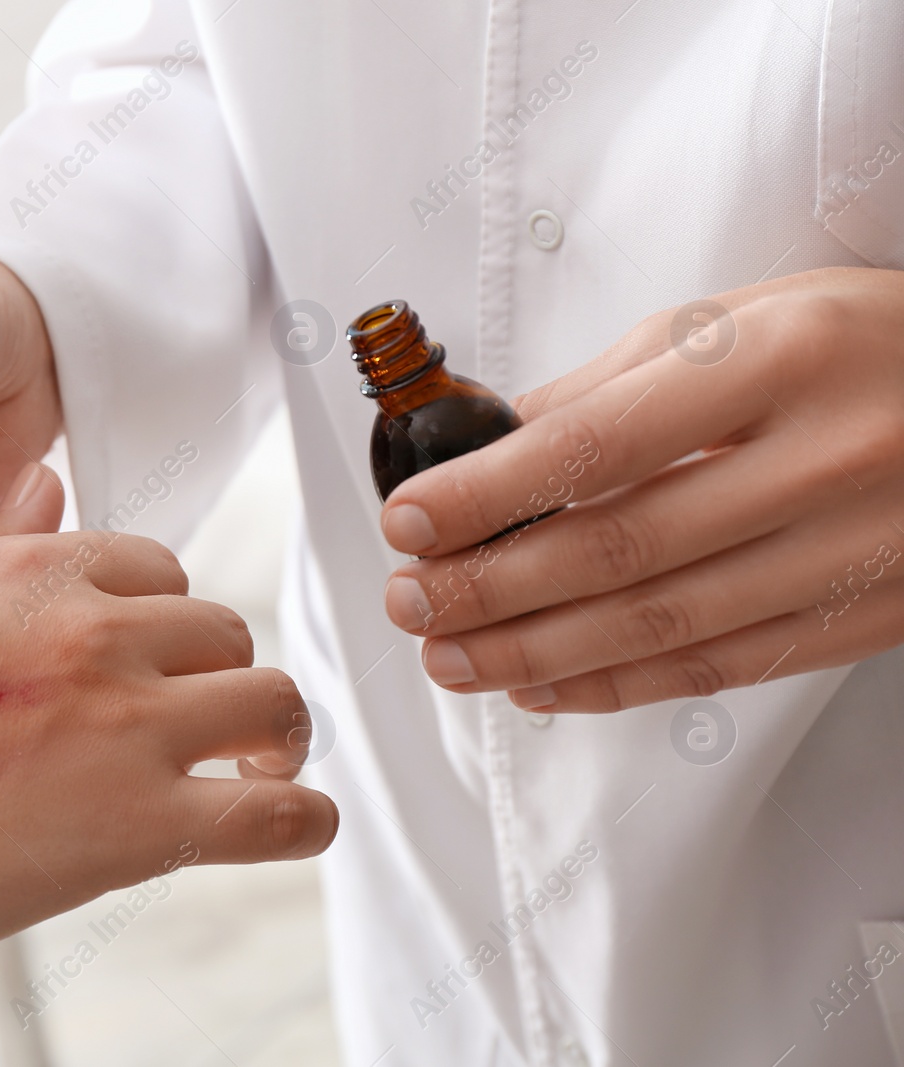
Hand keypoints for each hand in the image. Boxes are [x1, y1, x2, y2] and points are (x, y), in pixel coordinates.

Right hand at [0, 465, 336, 1066]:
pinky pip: (278, 814)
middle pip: (221, 627)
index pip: (157, 570)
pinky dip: (304, 820)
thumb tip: (48, 485)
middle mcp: (94, 629)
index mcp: (36, 570)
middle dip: (212, 674)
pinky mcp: (144, 825)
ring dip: (276, 735)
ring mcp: (126, 724)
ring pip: (271, 699)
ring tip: (257, 768)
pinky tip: (296, 823)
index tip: (151, 664)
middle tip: (202, 726)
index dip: (160, 623)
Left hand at [378, 267, 903, 711]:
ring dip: (535, 651)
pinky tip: (542, 685)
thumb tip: (494, 444)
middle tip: (410, 601)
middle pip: (619, 549)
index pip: (598, 445)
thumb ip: (614, 385)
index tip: (408, 522)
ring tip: (449, 658)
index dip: (487, 495)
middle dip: (493, 586)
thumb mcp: (742, 321)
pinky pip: (721, 667)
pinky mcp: (864, 618)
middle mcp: (822, 461)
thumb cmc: (862, 345)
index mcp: (779, 362)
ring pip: (662, 625)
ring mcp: (853, 550)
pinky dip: (618, 685)